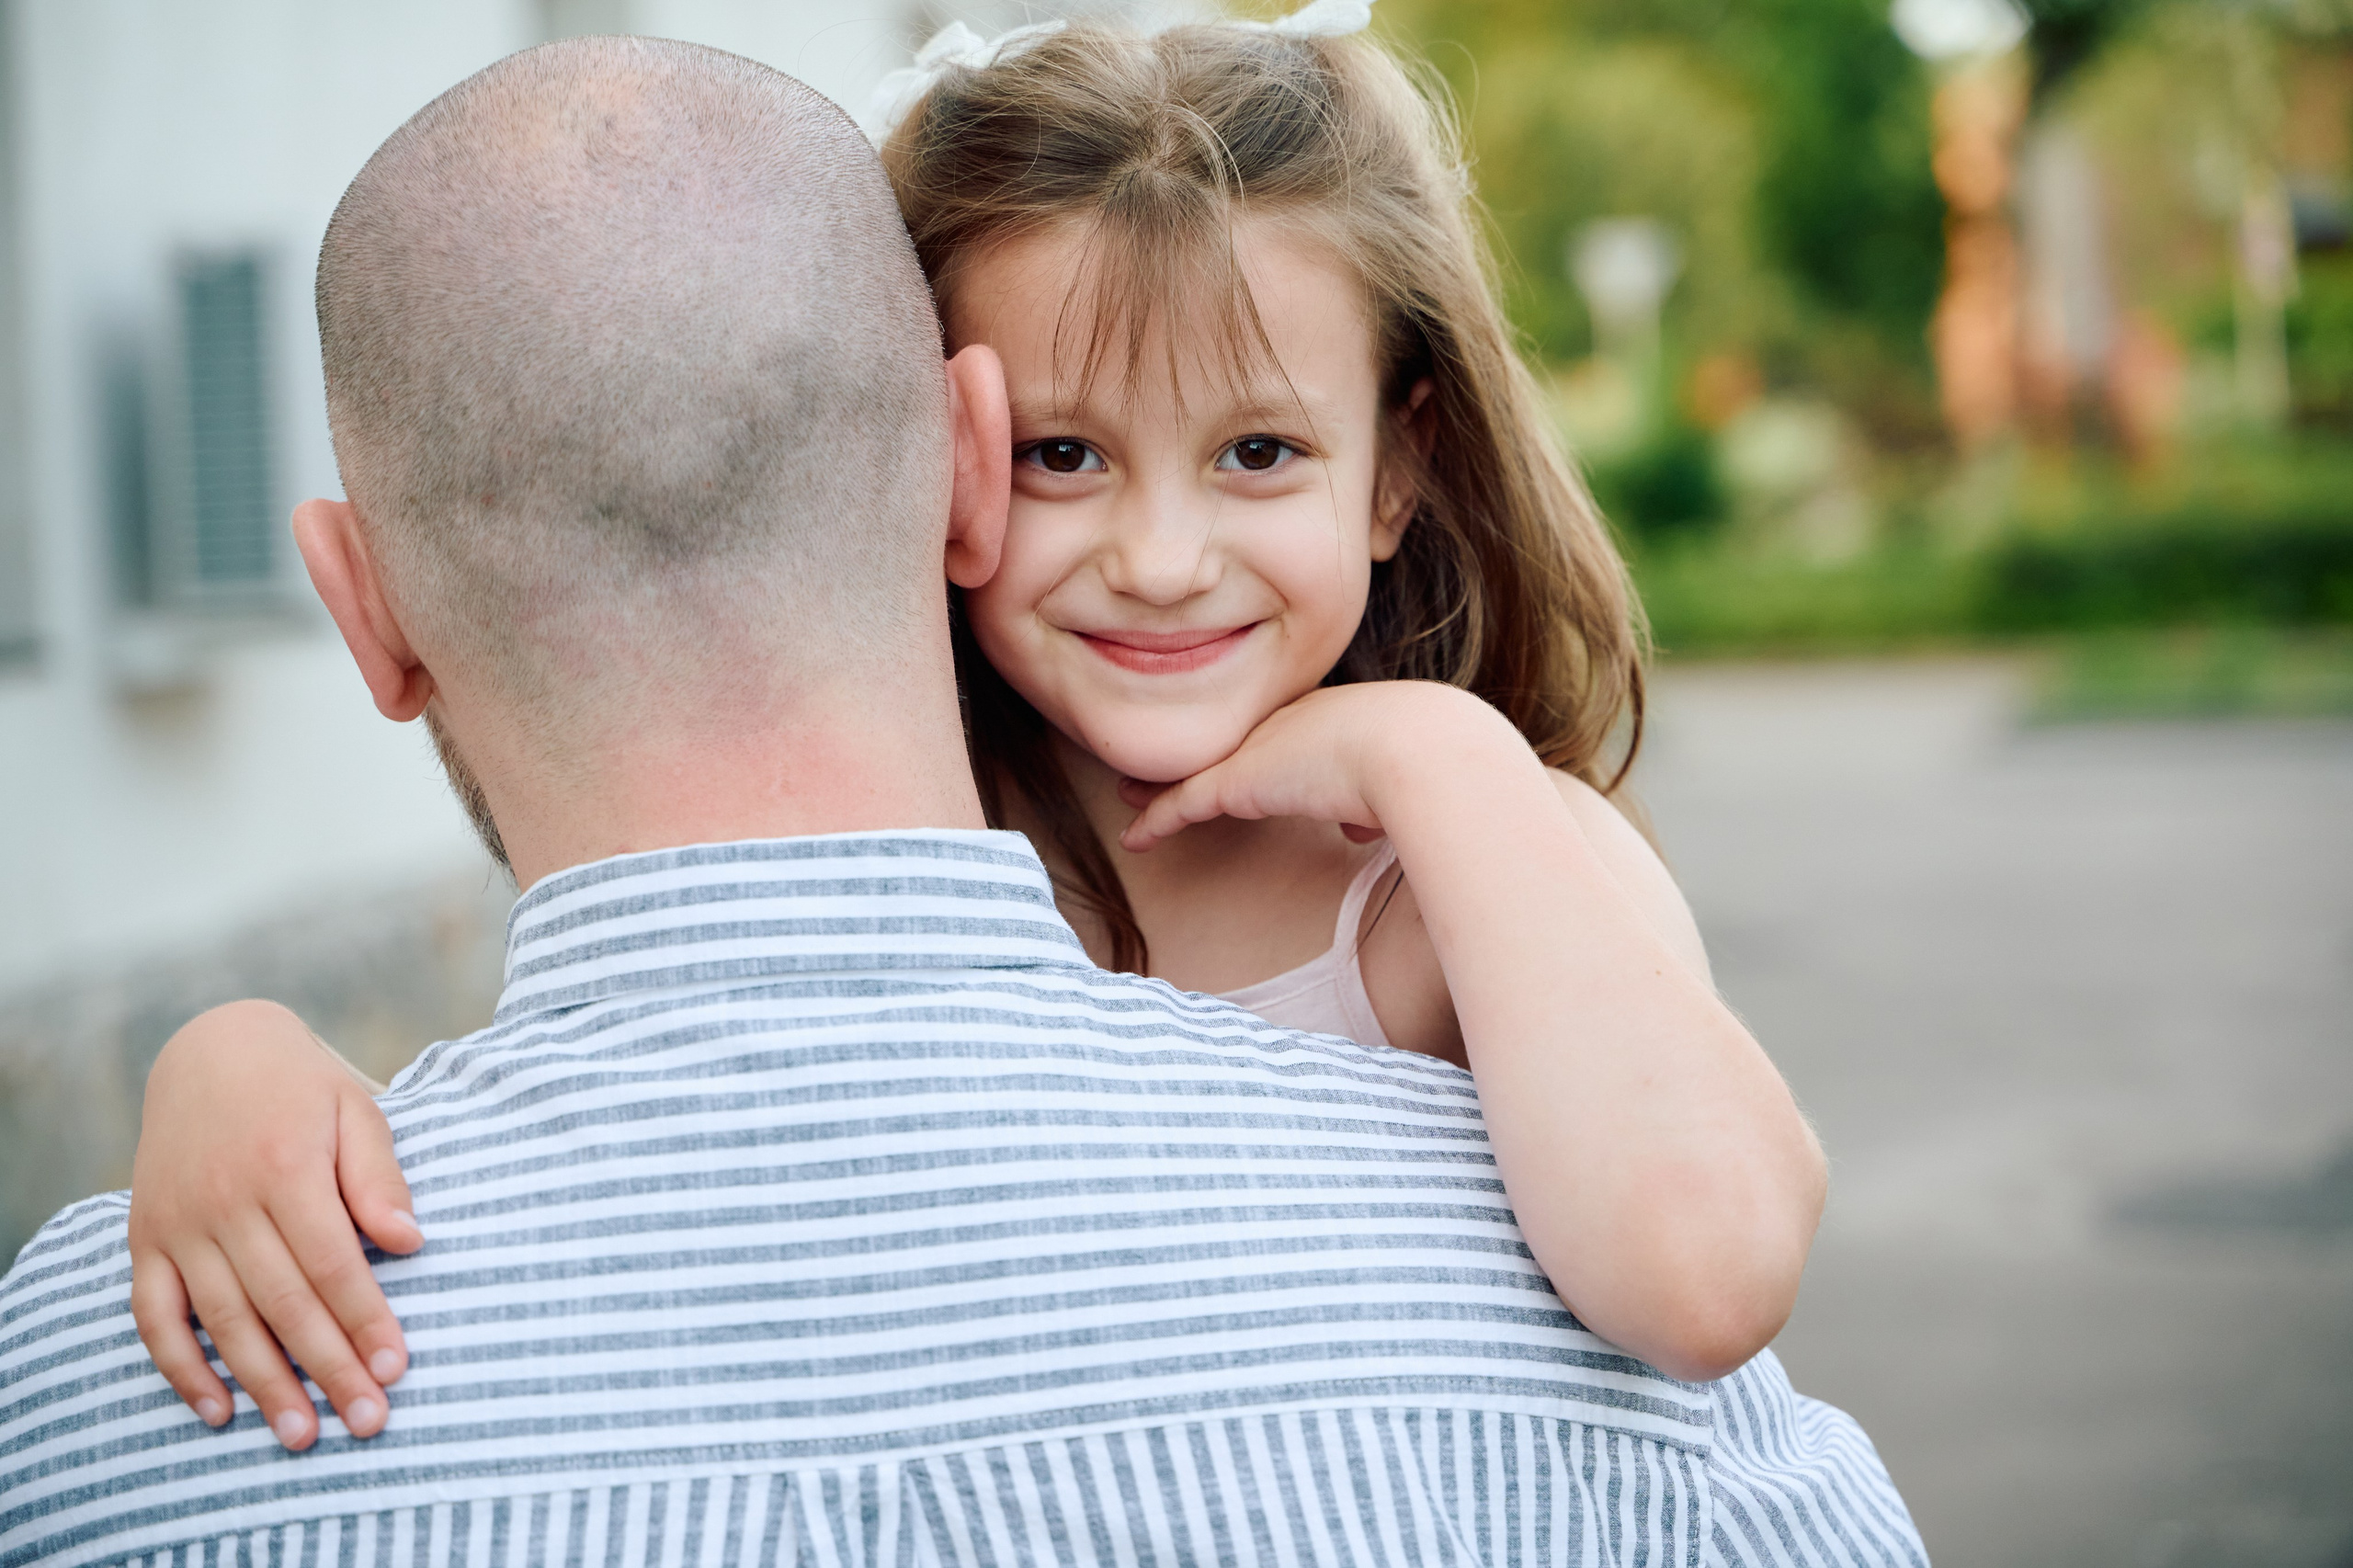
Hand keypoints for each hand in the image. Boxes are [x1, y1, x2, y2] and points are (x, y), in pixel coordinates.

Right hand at [128, 1001, 420, 1447]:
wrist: (210, 1050)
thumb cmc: (300, 1086)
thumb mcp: (354, 1109)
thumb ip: (378, 1178)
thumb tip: (410, 1243)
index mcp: (284, 1168)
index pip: (333, 1263)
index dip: (365, 1319)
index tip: (397, 1367)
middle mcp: (225, 1202)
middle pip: (284, 1302)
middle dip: (329, 1367)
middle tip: (368, 1421)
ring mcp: (178, 1225)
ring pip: (224, 1320)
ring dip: (264, 1383)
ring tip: (303, 1434)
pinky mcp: (145, 1239)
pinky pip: (155, 1316)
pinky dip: (181, 1367)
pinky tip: (218, 1409)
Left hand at [1117, 681, 1518, 851]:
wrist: (1420, 749)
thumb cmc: (1432, 765)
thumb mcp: (1403, 784)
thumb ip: (1375, 805)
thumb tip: (1362, 827)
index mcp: (1333, 717)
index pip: (1282, 734)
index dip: (1254, 749)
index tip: (1238, 761)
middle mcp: (1289, 723)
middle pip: (1228, 742)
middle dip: (1197, 753)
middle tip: (1161, 764)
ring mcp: (1260, 748)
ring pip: (1195, 767)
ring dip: (1160, 782)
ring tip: (1127, 790)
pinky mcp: (1238, 781)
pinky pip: (1182, 804)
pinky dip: (1155, 820)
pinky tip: (1133, 838)